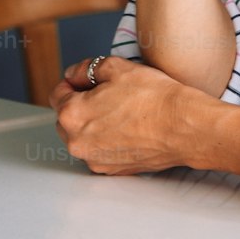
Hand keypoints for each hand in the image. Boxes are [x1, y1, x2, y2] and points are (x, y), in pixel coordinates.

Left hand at [49, 55, 224, 175]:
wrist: (181, 126)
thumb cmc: (152, 97)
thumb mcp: (117, 67)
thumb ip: (87, 68)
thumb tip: (74, 74)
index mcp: (72, 115)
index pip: (57, 94)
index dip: (73, 81)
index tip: (89, 79)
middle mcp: (77, 143)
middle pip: (66, 118)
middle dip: (80, 104)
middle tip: (108, 94)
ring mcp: (93, 160)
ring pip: (82, 136)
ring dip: (92, 123)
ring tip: (121, 111)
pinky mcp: (111, 170)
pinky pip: (99, 151)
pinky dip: (106, 140)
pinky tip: (128, 128)